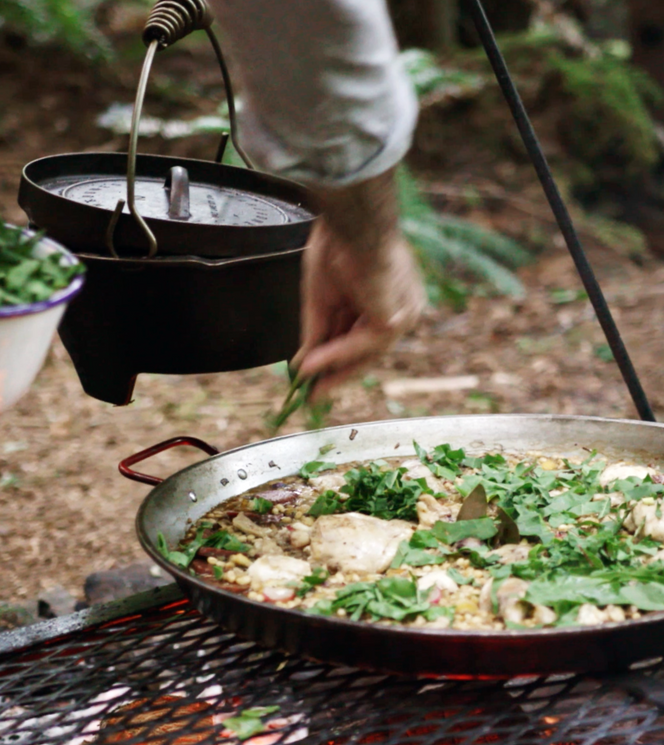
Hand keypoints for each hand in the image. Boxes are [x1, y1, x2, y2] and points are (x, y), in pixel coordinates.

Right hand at [292, 169, 425, 399]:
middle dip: (337, 372)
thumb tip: (303, 363)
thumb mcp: (322, 296)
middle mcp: (401, 308)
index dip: (338, 356)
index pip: (363, 335)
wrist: (353, 222)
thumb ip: (317, 330)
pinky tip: (310, 366)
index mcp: (388, 296)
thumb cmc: (340, 244)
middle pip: (367, 351)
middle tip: (313, 394)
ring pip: (363, 353)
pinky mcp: (394, 319)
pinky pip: (360, 346)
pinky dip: (334, 356)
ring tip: (304, 381)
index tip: (315, 375)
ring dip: (330, 367)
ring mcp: (401, 314)